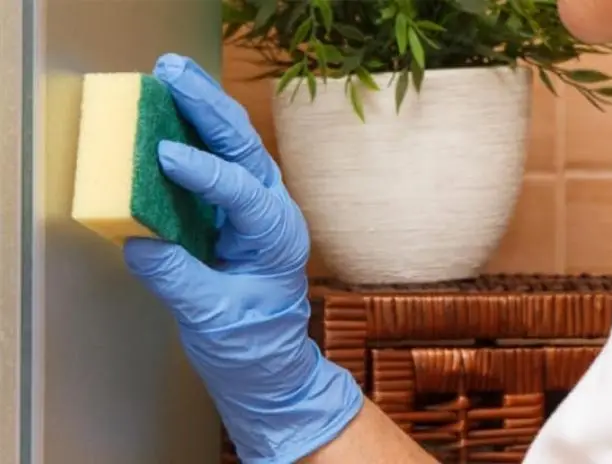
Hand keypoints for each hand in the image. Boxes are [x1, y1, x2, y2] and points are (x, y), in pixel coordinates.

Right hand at [123, 54, 362, 463]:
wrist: (268, 362)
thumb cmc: (253, 345)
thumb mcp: (214, 318)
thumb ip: (180, 280)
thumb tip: (139, 242)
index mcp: (279, 239)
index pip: (245, 195)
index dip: (205, 173)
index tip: (166, 154)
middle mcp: (274, 212)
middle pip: (246, 150)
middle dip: (211, 110)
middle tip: (174, 73)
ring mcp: (256, 207)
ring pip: (236, 147)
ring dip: (205, 109)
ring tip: (173, 73)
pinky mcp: (234, 210)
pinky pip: (218, 163)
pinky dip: (196, 134)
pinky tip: (171, 110)